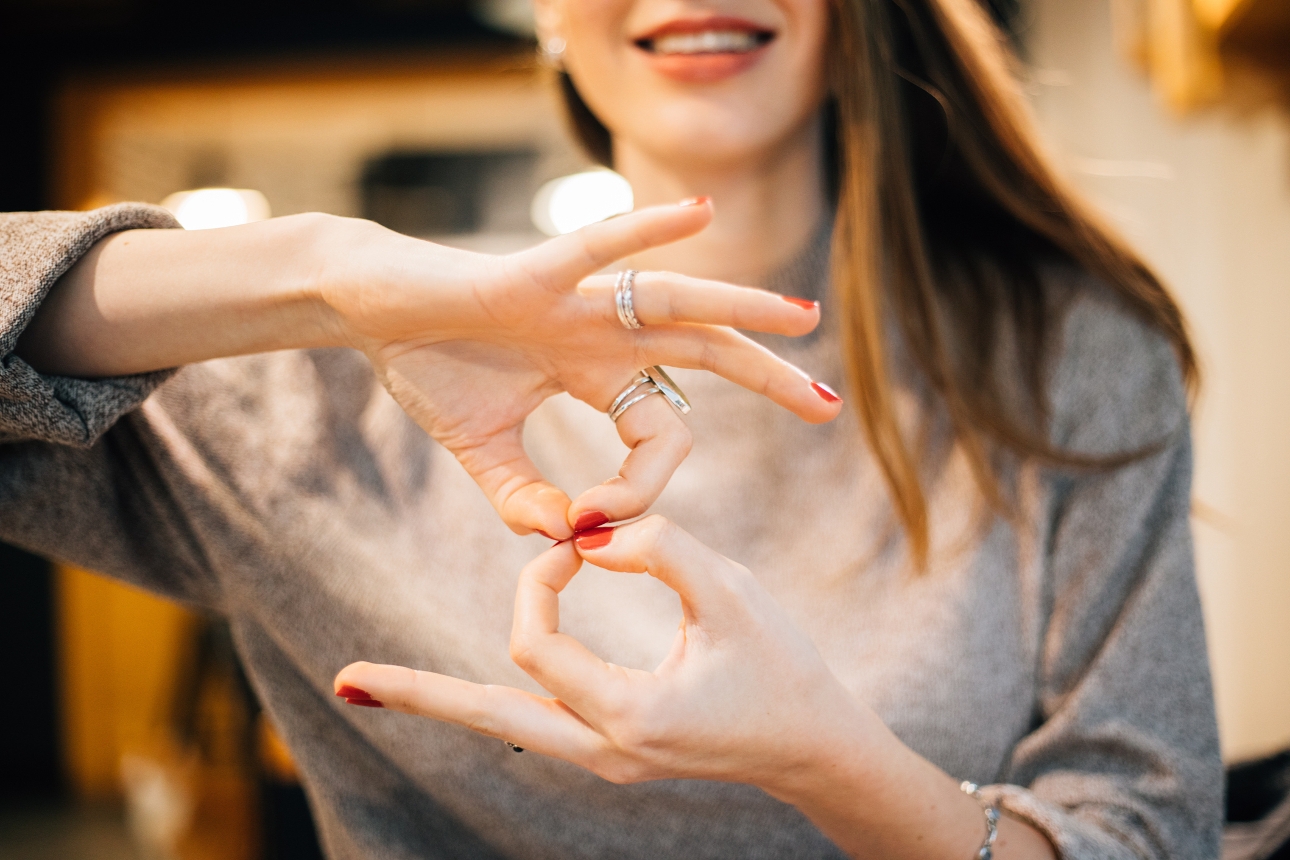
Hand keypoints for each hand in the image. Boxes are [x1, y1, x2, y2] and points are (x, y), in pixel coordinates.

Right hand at [324, 201, 840, 537]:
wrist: (369, 311)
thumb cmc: (428, 368)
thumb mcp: (484, 453)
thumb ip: (524, 499)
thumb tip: (567, 539)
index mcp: (596, 373)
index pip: (656, 433)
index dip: (639, 486)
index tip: (593, 524)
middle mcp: (601, 333)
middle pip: (703, 354)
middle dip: (767, 378)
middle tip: (829, 405)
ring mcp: (574, 301)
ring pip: (675, 302)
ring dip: (743, 309)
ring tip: (805, 317)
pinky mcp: (531, 275)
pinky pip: (596, 247)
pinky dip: (645, 228)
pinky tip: (701, 211)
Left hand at [334, 517, 1057, 858]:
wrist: (815, 747)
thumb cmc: (784, 669)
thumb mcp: (733, 595)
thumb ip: (662, 549)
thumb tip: (590, 530)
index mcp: (631, 714)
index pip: (539, 639)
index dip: (544, 574)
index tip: (577, 536)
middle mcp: (604, 750)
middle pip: (488, 715)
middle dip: (419, 693)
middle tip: (348, 681)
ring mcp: (603, 758)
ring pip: (504, 725)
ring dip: (446, 699)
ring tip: (372, 687)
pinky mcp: (611, 748)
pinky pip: (535, 722)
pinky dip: (493, 696)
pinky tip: (455, 687)